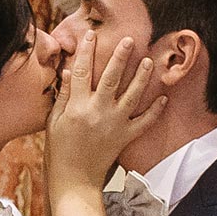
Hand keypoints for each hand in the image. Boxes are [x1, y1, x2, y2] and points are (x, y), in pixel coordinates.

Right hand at [46, 31, 163, 189]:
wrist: (74, 180)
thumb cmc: (58, 152)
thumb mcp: (54, 122)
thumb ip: (63, 96)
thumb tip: (68, 72)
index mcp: (76, 107)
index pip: (81, 72)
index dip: (86, 52)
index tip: (91, 36)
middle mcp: (97, 111)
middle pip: (111, 78)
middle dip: (120, 57)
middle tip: (130, 40)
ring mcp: (114, 123)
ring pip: (132, 95)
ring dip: (141, 77)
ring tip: (148, 62)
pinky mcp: (125, 136)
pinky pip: (144, 121)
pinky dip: (155, 111)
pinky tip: (162, 98)